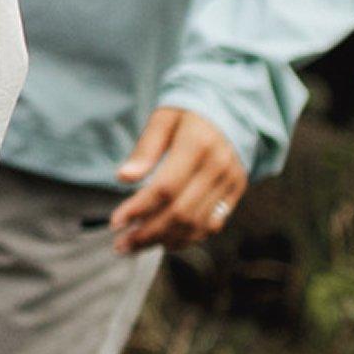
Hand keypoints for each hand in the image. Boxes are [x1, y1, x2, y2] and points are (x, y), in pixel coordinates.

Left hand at [111, 106, 249, 252]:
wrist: (231, 107)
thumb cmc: (188, 111)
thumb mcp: (163, 118)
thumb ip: (145, 149)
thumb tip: (124, 178)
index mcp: (197, 144)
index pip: (165, 188)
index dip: (139, 209)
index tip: (115, 223)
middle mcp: (218, 166)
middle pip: (181, 212)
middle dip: (148, 233)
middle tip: (121, 245)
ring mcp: (231, 181)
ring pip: (197, 224)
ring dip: (165, 240)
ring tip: (137, 246)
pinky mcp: (237, 191)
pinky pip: (213, 224)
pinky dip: (189, 238)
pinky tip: (165, 241)